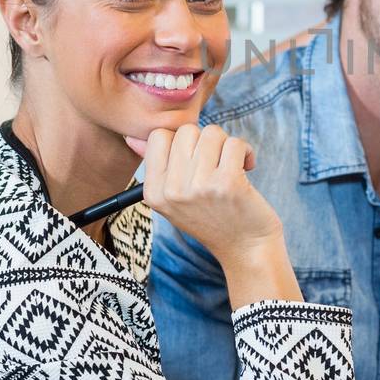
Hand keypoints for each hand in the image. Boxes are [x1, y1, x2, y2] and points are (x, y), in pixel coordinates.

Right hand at [125, 124, 282, 268]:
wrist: (246, 248)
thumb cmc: (213, 217)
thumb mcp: (176, 199)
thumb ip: (157, 167)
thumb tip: (132, 139)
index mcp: (154, 192)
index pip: (158, 137)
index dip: (181, 141)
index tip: (195, 159)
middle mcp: (172, 190)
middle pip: (186, 131)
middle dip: (206, 142)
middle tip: (215, 164)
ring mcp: (199, 187)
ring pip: (212, 133)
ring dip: (226, 145)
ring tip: (231, 167)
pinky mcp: (228, 183)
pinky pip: (235, 143)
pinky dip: (246, 151)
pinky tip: (247, 168)